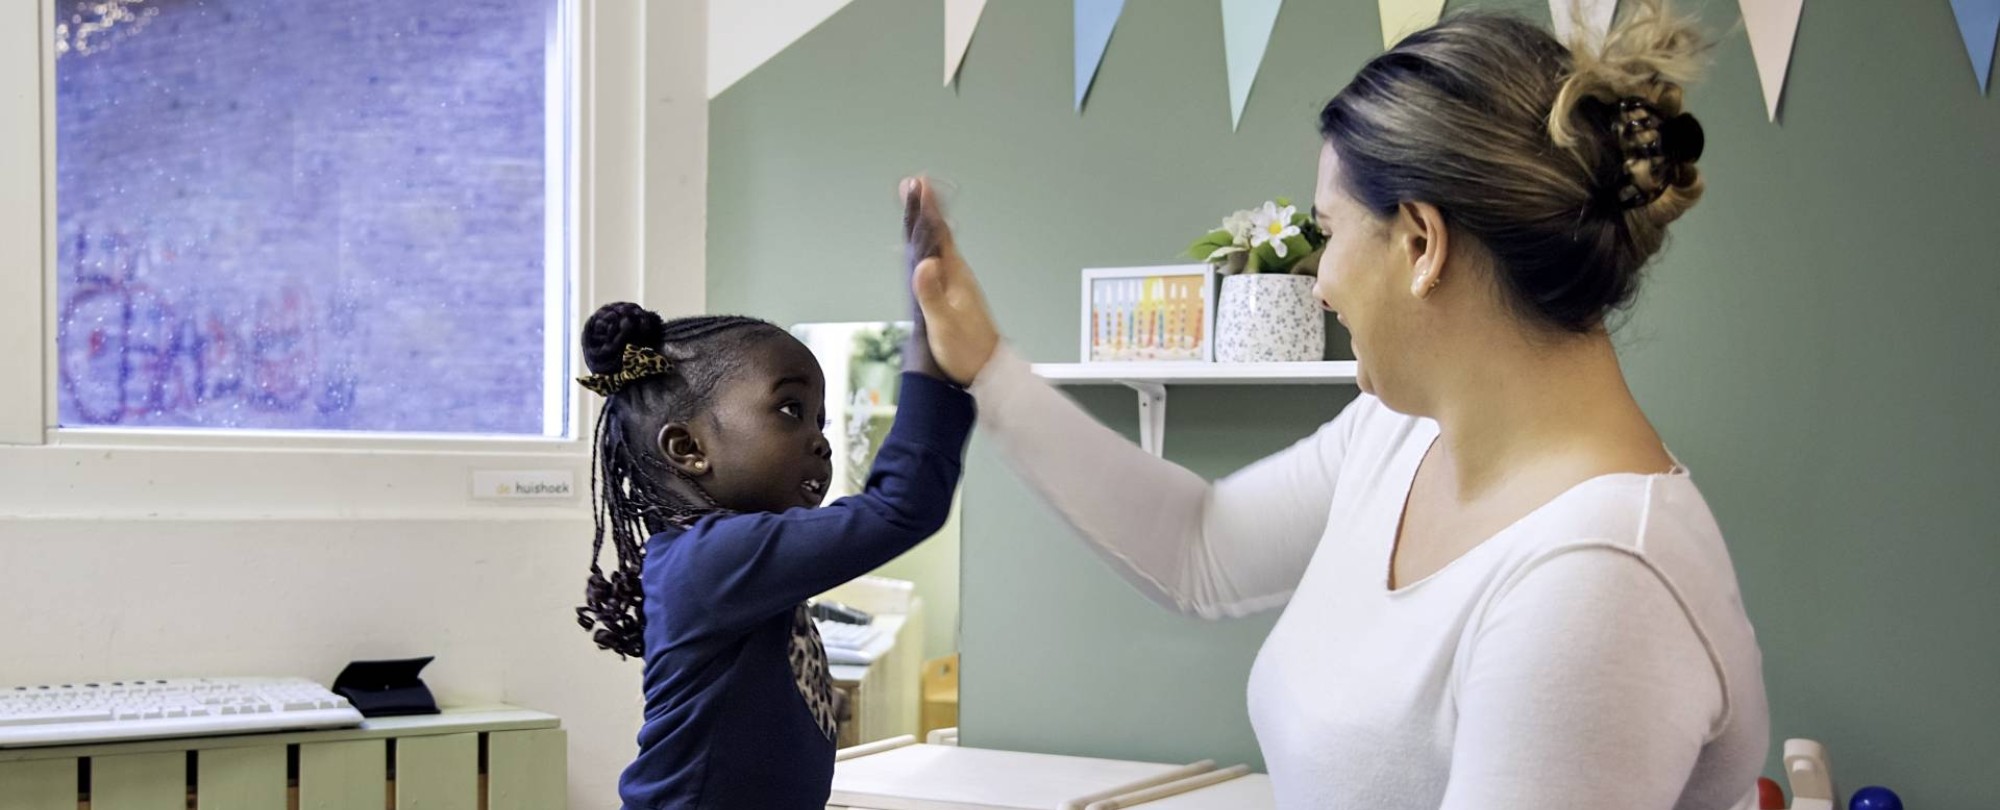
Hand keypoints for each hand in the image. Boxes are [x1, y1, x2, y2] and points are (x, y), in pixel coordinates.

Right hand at [900, 176, 998, 385]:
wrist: (987, 370)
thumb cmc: (966, 350)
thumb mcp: (944, 324)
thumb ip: (932, 294)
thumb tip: (924, 264)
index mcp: (954, 275)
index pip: (937, 234)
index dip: (926, 210)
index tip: (917, 185)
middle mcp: (956, 274)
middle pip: (938, 234)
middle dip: (925, 209)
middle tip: (914, 184)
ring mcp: (956, 283)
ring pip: (939, 244)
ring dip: (928, 223)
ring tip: (920, 205)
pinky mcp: (953, 294)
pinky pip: (939, 259)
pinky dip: (931, 244)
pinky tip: (928, 246)